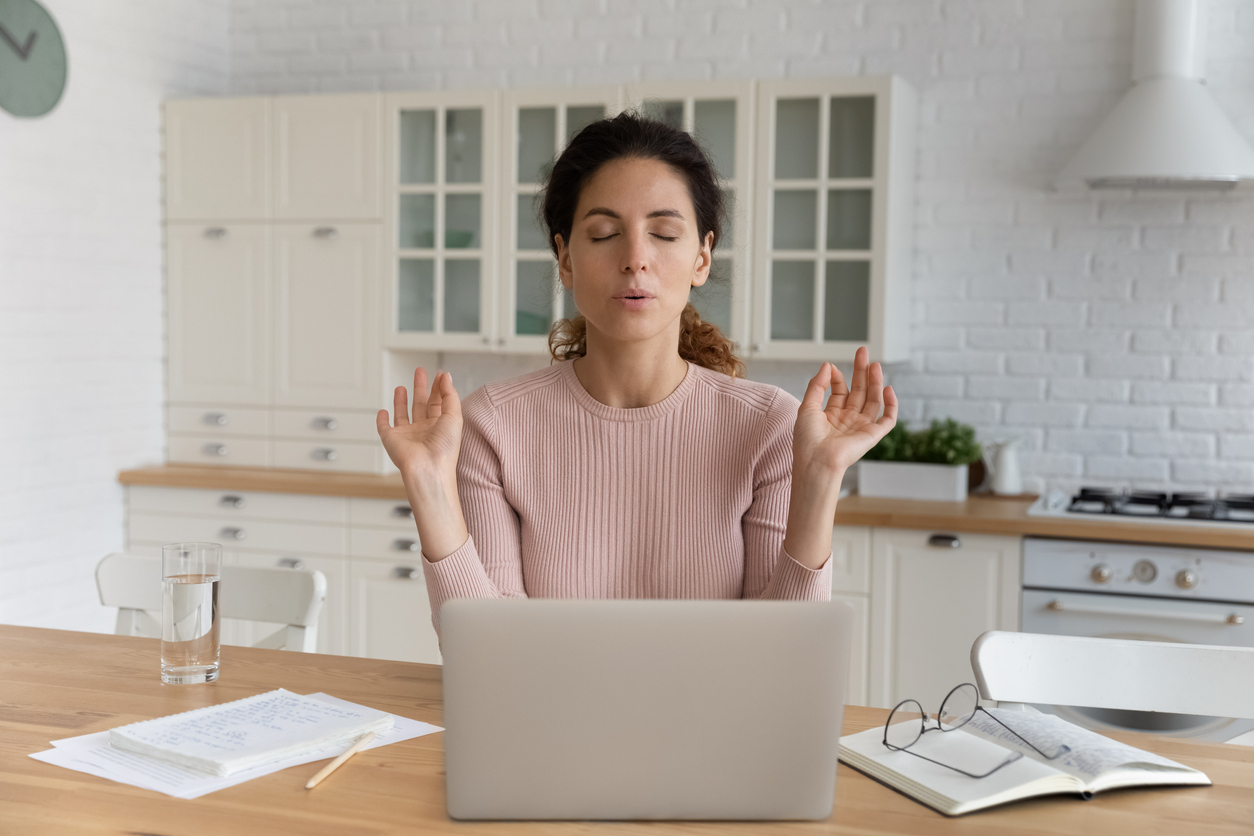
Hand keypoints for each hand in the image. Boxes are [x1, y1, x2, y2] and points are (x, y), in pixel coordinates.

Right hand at [376, 368, 462, 482]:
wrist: (428, 468)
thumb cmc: (445, 447)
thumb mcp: (454, 416)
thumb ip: (450, 395)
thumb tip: (446, 376)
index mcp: (440, 425)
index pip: (439, 402)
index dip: (439, 388)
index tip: (440, 374)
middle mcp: (424, 430)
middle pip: (422, 404)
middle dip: (420, 388)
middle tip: (420, 371)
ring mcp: (407, 435)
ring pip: (403, 414)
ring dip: (402, 401)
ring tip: (402, 387)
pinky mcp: (391, 439)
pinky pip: (384, 428)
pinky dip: (382, 420)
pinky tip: (382, 411)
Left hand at [793, 347, 897, 480]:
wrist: (816, 462)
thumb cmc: (807, 440)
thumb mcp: (807, 407)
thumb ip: (817, 385)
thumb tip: (827, 365)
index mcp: (831, 416)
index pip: (840, 391)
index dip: (836, 378)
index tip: (831, 368)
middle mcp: (847, 420)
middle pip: (858, 391)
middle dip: (861, 371)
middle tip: (863, 351)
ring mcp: (861, 427)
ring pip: (873, 400)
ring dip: (875, 382)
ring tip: (874, 364)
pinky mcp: (873, 434)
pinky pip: (888, 419)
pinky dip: (891, 404)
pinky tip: (888, 388)